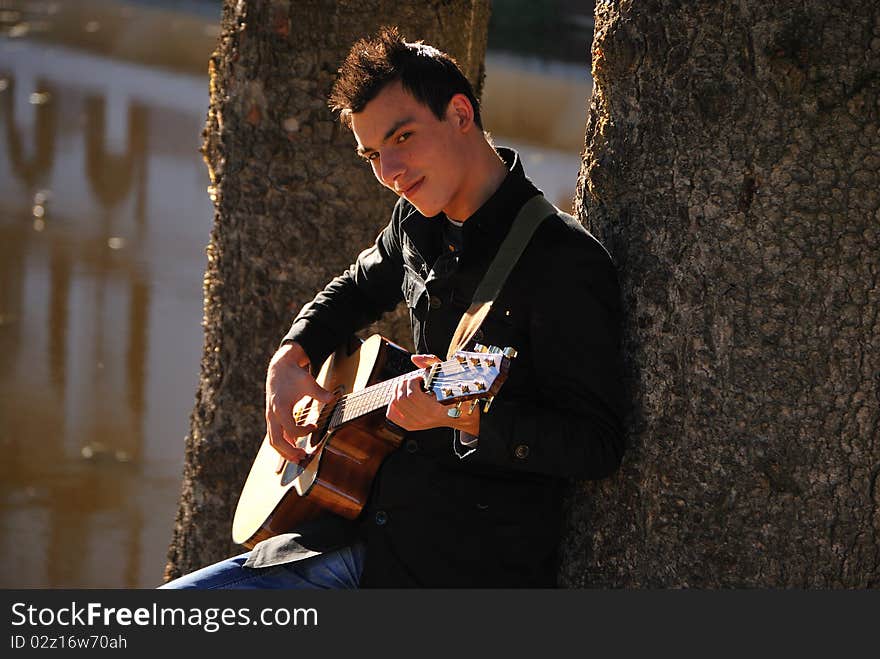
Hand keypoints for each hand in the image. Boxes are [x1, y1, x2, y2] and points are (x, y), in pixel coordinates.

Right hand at [265, 342, 333, 462]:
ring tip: (298, 458)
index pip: (291, 429)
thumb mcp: (308, 382)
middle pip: (276, 441)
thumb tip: (333, 399)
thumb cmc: (293, 375)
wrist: (280, 368)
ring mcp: (270, 417)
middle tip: (302, 457)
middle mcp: (272, 415)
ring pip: (273, 441)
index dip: (304, 432)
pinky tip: (293, 449)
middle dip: (289, 452)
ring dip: (284, 452)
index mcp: (280, 407)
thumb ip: (320, 392)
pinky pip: (274, 436)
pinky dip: (282, 445)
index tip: (314, 427)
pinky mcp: (272, 418)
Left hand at [385, 354, 479, 434]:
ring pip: (395, 404)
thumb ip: (431, 362)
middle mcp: (424, 419)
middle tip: (413, 381)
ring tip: (409, 387)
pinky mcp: (410, 426)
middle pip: (401, 398)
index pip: (412, 395)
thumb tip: (414, 358)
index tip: (420, 378)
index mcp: (435, 409)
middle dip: (405, 384)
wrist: (458, 413)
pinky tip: (402, 397)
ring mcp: (416, 424)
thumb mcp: (444, 374)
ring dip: (398, 390)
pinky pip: (391, 414)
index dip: (413, 381)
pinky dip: (393, 403)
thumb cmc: (451, 392)